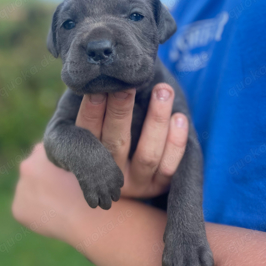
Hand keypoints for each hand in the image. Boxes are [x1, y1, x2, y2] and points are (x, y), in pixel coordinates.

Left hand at [12, 143, 104, 243]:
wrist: (89, 221)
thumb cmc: (93, 187)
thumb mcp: (84, 160)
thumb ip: (71, 152)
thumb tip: (72, 143)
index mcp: (41, 151)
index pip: (46, 150)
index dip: (58, 159)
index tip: (67, 169)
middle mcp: (26, 167)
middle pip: (35, 167)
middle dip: (45, 174)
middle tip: (63, 185)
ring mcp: (20, 189)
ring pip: (29, 186)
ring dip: (40, 191)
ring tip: (60, 200)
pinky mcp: (17, 209)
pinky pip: (25, 205)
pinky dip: (36, 208)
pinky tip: (53, 212)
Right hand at [76, 83, 188, 197]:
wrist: (128, 160)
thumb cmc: (111, 124)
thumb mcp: (97, 116)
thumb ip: (100, 101)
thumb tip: (109, 78)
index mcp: (85, 156)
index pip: (86, 132)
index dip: (92, 111)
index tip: (99, 88)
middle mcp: (108, 173)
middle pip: (115, 143)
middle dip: (121, 112)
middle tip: (128, 86)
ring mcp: (134, 183)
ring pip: (147, 155)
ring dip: (156, 120)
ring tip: (163, 91)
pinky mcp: (157, 187)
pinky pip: (169, 166)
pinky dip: (176, 142)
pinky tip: (179, 117)